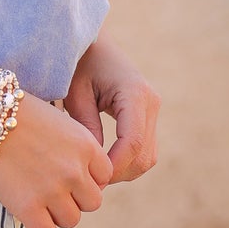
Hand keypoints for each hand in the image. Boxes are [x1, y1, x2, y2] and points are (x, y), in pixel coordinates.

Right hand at [0, 90, 112, 227]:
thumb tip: (80, 175)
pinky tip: (27, 212)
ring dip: (56, 213)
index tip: (68, 174)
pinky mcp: (28, 207)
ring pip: (71, 220)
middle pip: (92, 202)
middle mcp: (75, 170)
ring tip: (37, 198)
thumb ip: (75, 148)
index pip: (105, 176)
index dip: (87, 178)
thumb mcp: (57, 122)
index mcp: (86, 144)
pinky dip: (39, 226)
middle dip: (74, 197)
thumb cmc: (14, 113)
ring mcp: (52, 190)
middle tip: (51, 188)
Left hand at [64, 28, 159, 183]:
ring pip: (148, 156)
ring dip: (124, 171)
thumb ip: (87, 128)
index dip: (114, 167)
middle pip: (144, 155)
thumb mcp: (75, 95)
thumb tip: (94, 166)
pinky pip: (145, 148)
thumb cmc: (78, 65)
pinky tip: (102, 164)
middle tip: (89, 183)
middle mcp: (151, 102)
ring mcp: (153, 109)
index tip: (91, 180)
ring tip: (94, 176)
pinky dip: (127, 161)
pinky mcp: (148, 115)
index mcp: (134, 94)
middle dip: (119, 173)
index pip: (132, 142)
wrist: (92, 44)